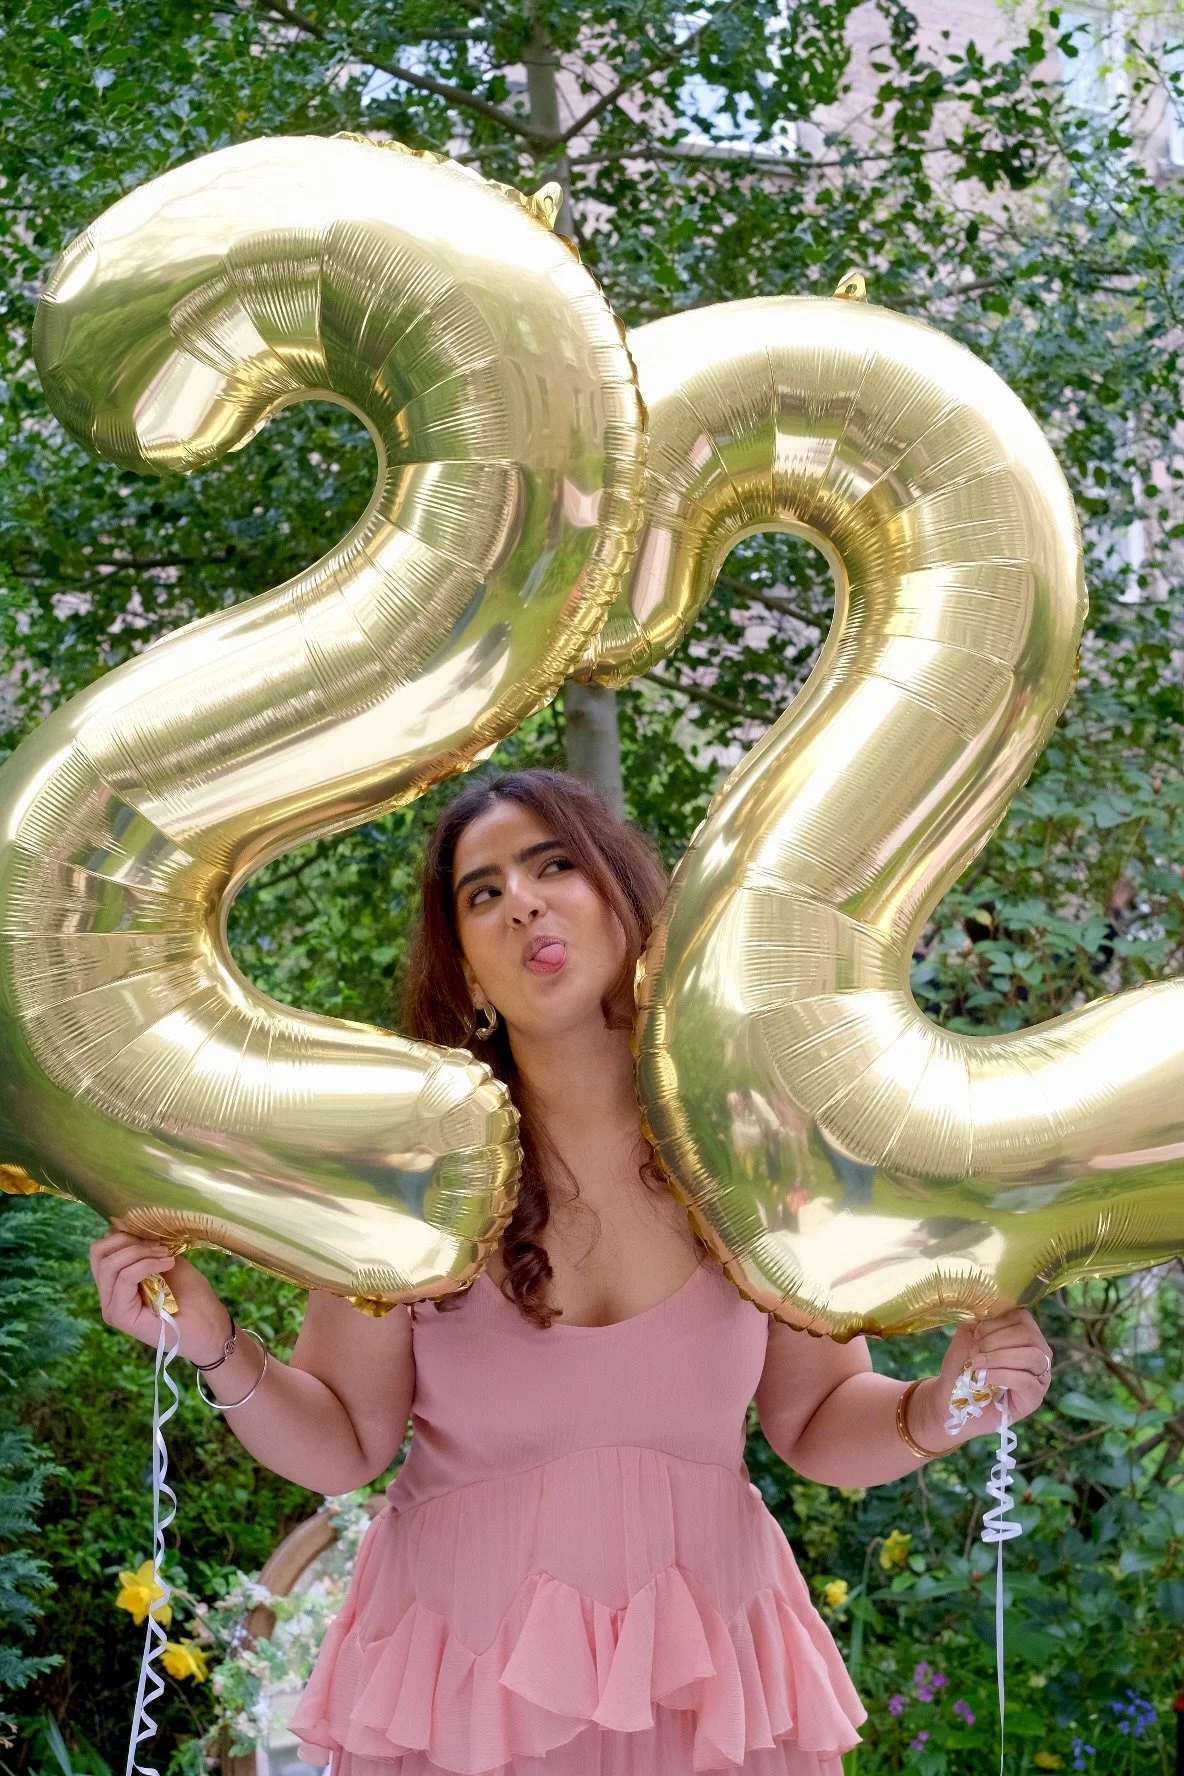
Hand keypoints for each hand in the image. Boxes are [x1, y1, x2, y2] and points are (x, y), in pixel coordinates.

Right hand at [89, 1230, 232, 1366]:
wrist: (209, 1328)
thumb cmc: (193, 1296)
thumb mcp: (167, 1262)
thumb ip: (146, 1248)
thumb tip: (132, 1227)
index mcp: (116, 1282)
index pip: (101, 1248)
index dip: (123, 1232)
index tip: (153, 1235)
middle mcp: (108, 1296)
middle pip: (98, 1253)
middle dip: (128, 1240)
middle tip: (159, 1246)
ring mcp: (111, 1307)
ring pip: (109, 1264)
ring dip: (140, 1252)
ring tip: (166, 1256)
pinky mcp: (120, 1315)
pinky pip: (124, 1278)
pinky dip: (146, 1265)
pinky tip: (168, 1264)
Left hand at [913, 1307, 1052, 1446]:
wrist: (952, 1401)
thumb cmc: (962, 1367)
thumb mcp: (967, 1337)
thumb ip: (980, 1323)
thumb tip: (990, 1313)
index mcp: (1023, 1332)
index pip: (1021, 1316)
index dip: (996, 1323)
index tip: (975, 1334)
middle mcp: (1038, 1351)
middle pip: (1028, 1335)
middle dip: (996, 1341)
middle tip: (974, 1352)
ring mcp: (1040, 1375)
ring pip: (1032, 1356)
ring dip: (1000, 1357)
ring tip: (977, 1365)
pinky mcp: (1035, 1397)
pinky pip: (1027, 1381)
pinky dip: (1002, 1375)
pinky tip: (985, 1378)